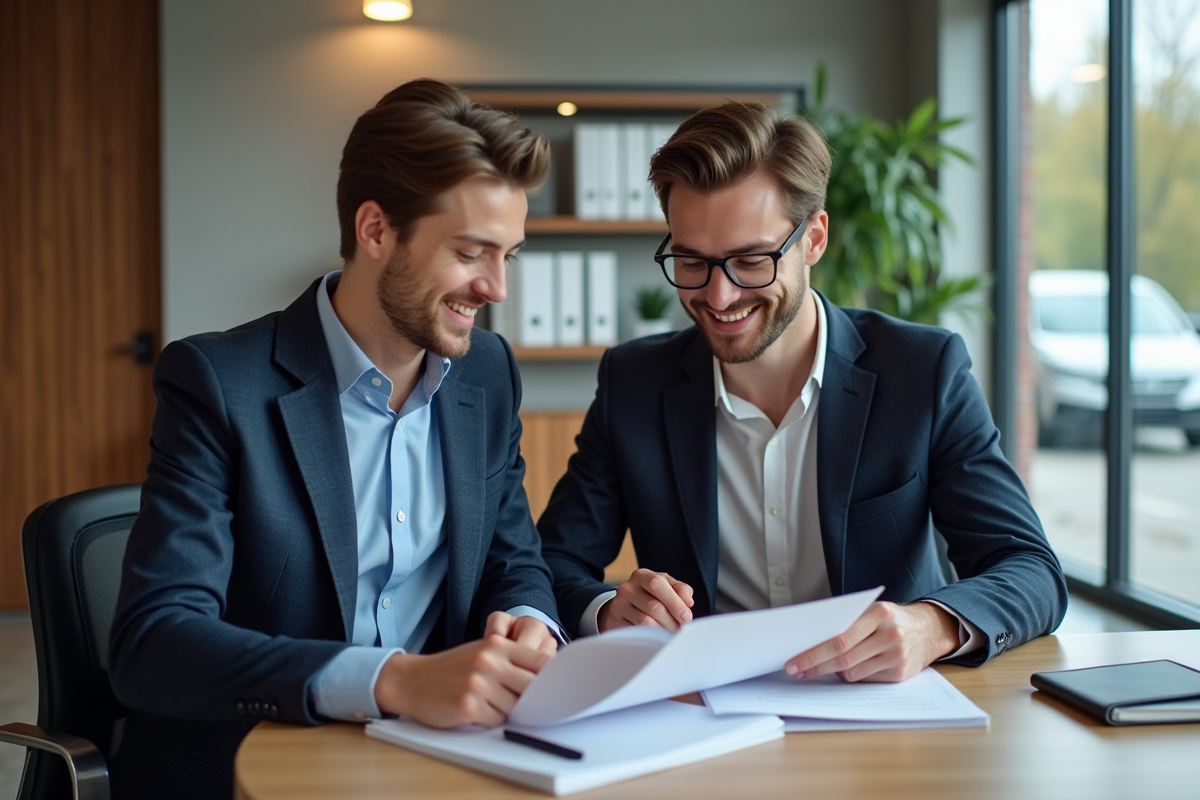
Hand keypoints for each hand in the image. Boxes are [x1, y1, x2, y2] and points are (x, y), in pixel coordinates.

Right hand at [374, 612, 553, 727]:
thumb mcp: (483, 652)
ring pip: (514, 707)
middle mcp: (490, 661)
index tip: (554, 688)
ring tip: (488, 702)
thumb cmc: (453, 668)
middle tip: (524, 702)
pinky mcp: (468, 705)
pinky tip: (475, 711)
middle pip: (532, 687)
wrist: (412, 680)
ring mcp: (478, 683)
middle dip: (530, 698)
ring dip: (506, 710)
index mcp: (497, 645)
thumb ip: (512, 659)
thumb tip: (549, 675)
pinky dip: (489, 720)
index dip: (550, 678)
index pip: (540, 662)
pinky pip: (496, 720)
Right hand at [597, 568, 694, 632]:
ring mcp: (619, 606)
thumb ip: (680, 590)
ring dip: (663, 630)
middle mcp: (627, 588)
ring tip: (671, 634)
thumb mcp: (665, 586)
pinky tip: (657, 637)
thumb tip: (688, 602)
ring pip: (646, 622)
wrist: (622, 606)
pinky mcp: (615, 622)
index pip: (658, 584)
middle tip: (681, 629)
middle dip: (672, 621)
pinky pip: (636, 633)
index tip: (686, 616)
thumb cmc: (649, 595)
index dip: (675, 602)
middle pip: (654, 606)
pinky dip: (651, 637)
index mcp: (642, 576)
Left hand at [784, 601, 959, 682]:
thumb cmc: (888, 618)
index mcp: (879, 613)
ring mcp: (897, 656)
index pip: (840, 639)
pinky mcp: (900, 673)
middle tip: (796, 671)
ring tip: (818, 668)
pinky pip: (865, 679)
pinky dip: (851, 675)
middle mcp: (891, 635)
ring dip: (832, 672)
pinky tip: (844, 669)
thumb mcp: (870, 611)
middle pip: (844, 658)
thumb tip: (809, 642)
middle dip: (815, 666)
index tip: (794, 661)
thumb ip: (846, 623)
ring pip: (853, 672)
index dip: (814, 653)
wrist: (928, 628)